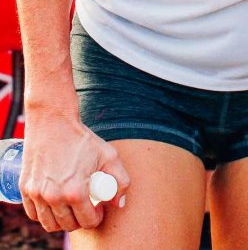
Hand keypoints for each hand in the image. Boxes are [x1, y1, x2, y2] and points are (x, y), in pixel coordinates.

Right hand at [19, 113, 129, 232]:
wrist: (54, 124)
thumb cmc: (83, 140)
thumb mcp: (109, 155)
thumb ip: (121, 181)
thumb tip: (118, 204)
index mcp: (75, 191)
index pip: (87, 221)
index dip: (96, 218)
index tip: (98, 210)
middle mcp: (54, 197)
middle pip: (68, 225)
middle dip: (80, 220)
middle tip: (86, 208)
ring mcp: (37, 194)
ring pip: (50, 224)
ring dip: (62, 220)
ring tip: (71, 208)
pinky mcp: (25, 189)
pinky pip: (34, 214)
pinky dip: (44, 214)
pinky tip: (55, 204)